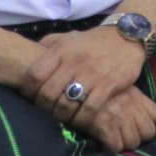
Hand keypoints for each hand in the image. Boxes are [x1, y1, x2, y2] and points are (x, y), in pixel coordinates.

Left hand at [26, 29, 155, 151]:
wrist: (127, 36)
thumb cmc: (93, 41)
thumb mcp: (69, 37)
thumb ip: (48, 44)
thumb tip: (28, 56)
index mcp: (61, 50)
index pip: (34, 75)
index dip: (28, 91)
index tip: (31, 98)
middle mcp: (74, 62)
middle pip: (48, 94)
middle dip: (44, 108)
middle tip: (47, 112)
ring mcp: (92, 74)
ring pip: (67, 104)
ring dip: (62, 116)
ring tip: (63, 118)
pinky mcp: (109, 84)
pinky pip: (90, 109)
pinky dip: (82, 118)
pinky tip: (81, 119)